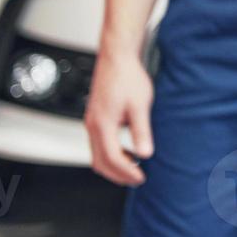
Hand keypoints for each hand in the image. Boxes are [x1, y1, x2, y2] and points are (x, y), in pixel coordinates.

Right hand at [84, 49, 153, 185]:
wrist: (117, 57)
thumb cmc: (127, 76)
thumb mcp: (140, 104)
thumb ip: (141, 130)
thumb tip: (145, 153)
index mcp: (102, 124)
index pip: (112, 158)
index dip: (127, 172)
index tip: (141, 178)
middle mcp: (92, 125)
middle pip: (100, 162)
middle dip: (118, 175)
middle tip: (136, 179)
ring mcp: (91, 121)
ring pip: (97, 155)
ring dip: (114, 165)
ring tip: (134, 167)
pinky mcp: (95, 117)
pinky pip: (98, 144)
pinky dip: (110, 154)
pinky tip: (127, 150)